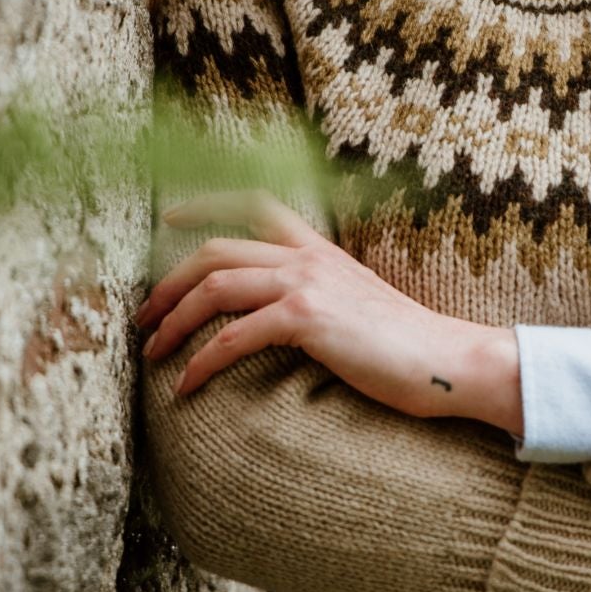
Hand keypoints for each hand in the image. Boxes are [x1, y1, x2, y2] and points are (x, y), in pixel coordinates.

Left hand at [136, 189, 522, 428]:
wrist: (447, 360)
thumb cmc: (407, 347)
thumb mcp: (358, 305)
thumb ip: (320, 297)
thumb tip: (285, 315)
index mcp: (319, 250)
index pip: (255, 206)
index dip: (206, 205)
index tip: (170, 218)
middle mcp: (308, 258)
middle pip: (215, 251)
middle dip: (167, 282)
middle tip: (143, 315)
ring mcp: (307, 283)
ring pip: (214, 287)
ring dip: (172, 321)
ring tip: (152, 352)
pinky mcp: (308, 318)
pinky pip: (233, 338)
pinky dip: (201, 363)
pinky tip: (186, 386)